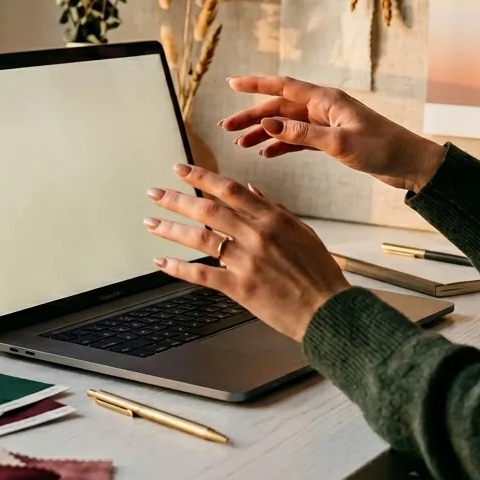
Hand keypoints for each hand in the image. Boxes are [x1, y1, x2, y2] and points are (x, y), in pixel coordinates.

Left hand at [143, 163, 350, 341]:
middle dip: (176, 199)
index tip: (180, 169)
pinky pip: (202, 274)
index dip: (201, 177)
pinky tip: (162, 262)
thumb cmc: (319, 272)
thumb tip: (251, 189)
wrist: (329, 310)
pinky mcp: (240, 288)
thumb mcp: (303, 232)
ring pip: (200, 239)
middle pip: (207, 210)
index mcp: (272, 218)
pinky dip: (178, 267)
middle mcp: (256, 235)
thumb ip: (275, 209)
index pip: (229, 189)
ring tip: (151, 223)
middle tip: (154, 194)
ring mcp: (246, 262)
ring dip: (171, 229)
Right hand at [219, 76, 445, 193]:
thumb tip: (269, 125)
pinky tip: (266, 153)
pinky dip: (282, 145)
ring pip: (287, 124)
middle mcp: (324, 107)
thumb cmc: (382, 149)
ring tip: (240, 144)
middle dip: (252, 116)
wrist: (410, 164)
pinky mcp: (332, 140)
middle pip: (280, 107)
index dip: (256, 85)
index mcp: (326, 99)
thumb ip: (302, 134)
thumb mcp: (339, 143)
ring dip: (264, 133)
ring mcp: (327, 123)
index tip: (231, 84)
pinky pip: (299, 139)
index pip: (283, 86)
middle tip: (227, 128)